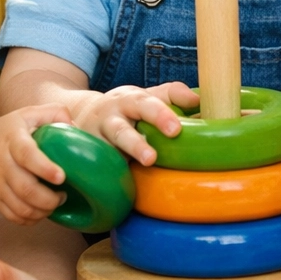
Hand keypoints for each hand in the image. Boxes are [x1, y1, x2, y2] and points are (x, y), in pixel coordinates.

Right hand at [0, 103, 75, 224]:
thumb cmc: (11, 130)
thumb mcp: (29, 113)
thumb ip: (54, 113)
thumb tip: (74, 127)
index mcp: (12, 138)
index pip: (26, 155)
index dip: (45, 168)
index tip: (61, 177)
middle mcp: (1, 162)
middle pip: (24, 188)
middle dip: (49, 199)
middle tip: (63, 195)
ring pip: (19, 207)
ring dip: (42, 211)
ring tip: (55, 203)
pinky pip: (12, 216)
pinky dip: (30, 219)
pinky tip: (42, 211)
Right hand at [68, 81, 198, 165]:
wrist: (83, 114)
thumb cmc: (128, 108)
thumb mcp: (147, 96)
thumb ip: (173, 95)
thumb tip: (198, 100)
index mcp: (130, 100)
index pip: (146, 104)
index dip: (161, 115)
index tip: (176, 129)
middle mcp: (111, 118)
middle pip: (122, 129)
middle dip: (136, 143)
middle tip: (157, 151)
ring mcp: (97, 139)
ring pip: (107, 148)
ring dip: (124, 158)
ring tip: (146, 164)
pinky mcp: (89, 156)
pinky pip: (96, 166)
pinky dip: (104, 173)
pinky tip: (116, 184)